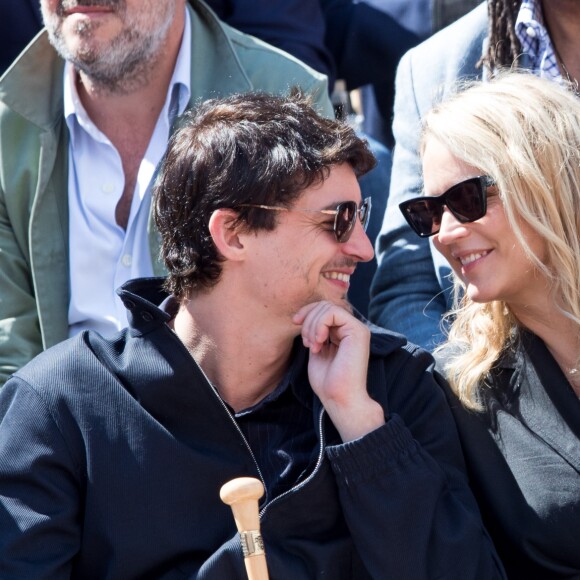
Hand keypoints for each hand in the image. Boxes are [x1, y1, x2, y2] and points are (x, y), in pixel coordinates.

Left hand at [293, 301, 383, 440]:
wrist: (340, 399)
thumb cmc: (328, 382)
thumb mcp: (316, 350)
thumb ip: (314, 333)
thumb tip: (304, 316)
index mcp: (342, 332)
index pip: (323, 308)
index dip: (306, 312)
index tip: (295, 323)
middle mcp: (352, 328)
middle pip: (324, 305)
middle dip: (308, 320)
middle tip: (306, 343)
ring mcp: (357, 328)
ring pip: (327, 307)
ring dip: (312, 325)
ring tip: (313, 346)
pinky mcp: (358, 331)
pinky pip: (333, 312)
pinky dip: (320, 324)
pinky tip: (319, 342)